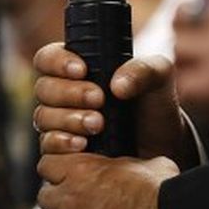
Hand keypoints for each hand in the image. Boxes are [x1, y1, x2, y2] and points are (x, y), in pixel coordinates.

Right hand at [33, 46, 196, 167]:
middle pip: (44, 88)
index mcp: (80, 69)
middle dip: (69, 93)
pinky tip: (83, 144)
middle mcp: (65, 95)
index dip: (57, 62)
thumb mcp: (159, 78)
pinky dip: (63, 142)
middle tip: (99, 99)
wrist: (165, 146)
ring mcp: (62, 123)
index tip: (81, 70)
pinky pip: (48, 145)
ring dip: (69, 119)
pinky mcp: (64, 150)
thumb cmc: (156, 105)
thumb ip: (143, 70)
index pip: (49, 58)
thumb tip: (117, 86)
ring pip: (43, 116)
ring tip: (99, 124)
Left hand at [36, 153, 177, 208]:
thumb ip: (126, 162)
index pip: (47, 164)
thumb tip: (130, 163)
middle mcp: (70, 199)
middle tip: (76, 200)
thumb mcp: (147, 164)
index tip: (67, 174)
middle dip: (59, 196)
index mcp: (83, 170)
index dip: (58, 168)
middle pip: (45, 195)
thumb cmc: (162, 194)